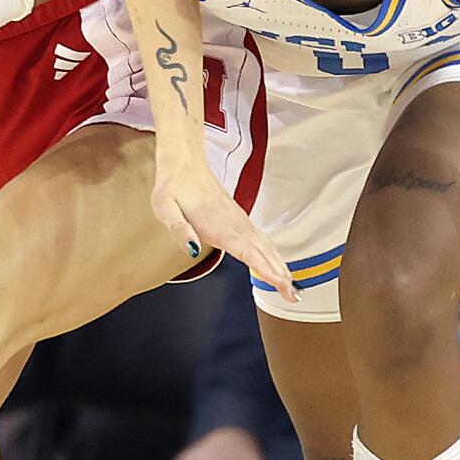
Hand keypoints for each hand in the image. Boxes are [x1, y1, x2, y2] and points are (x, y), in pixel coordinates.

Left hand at [152, 149, 294, 292]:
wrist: (184, 163)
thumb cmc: (173, 187)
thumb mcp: (165, 208)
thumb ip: (179, 230)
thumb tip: (190, 249)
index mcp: (217, 225)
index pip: (247, 251)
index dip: (265, 268)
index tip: (281, 283)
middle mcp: (233, 224)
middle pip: (263, 252)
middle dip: (280, 275)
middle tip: (294, 296)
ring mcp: (239, 221)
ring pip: (266, 246)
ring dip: (281, 266)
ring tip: (292, 287)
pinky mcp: (239, 218)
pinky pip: (261, 239)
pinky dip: (273, 254)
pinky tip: (278, 264)